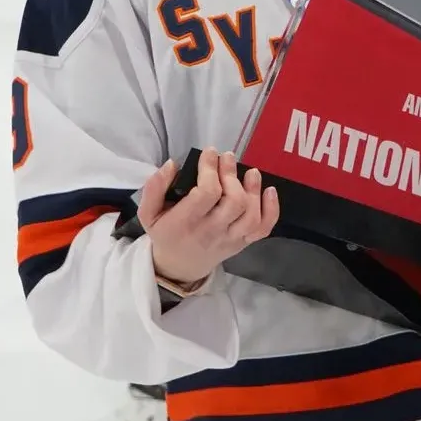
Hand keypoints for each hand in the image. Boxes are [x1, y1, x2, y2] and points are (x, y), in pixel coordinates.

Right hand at [137, 148, 278, 285]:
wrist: (178, 267)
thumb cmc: (166, 233)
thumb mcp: (148, 214)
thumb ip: (154, 188)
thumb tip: (172, 164)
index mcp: (186, 222)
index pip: (207, 193)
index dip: (210, 169)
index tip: (210, 153)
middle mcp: (211, 232)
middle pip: (233, 202)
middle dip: (232, 175)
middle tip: (227, 157)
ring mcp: (230, 239)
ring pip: (250, 215)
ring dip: (254, 190)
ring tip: (250, 172)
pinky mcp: (242, 243)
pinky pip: (263, 229)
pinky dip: (271, 210)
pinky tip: (270, 190)